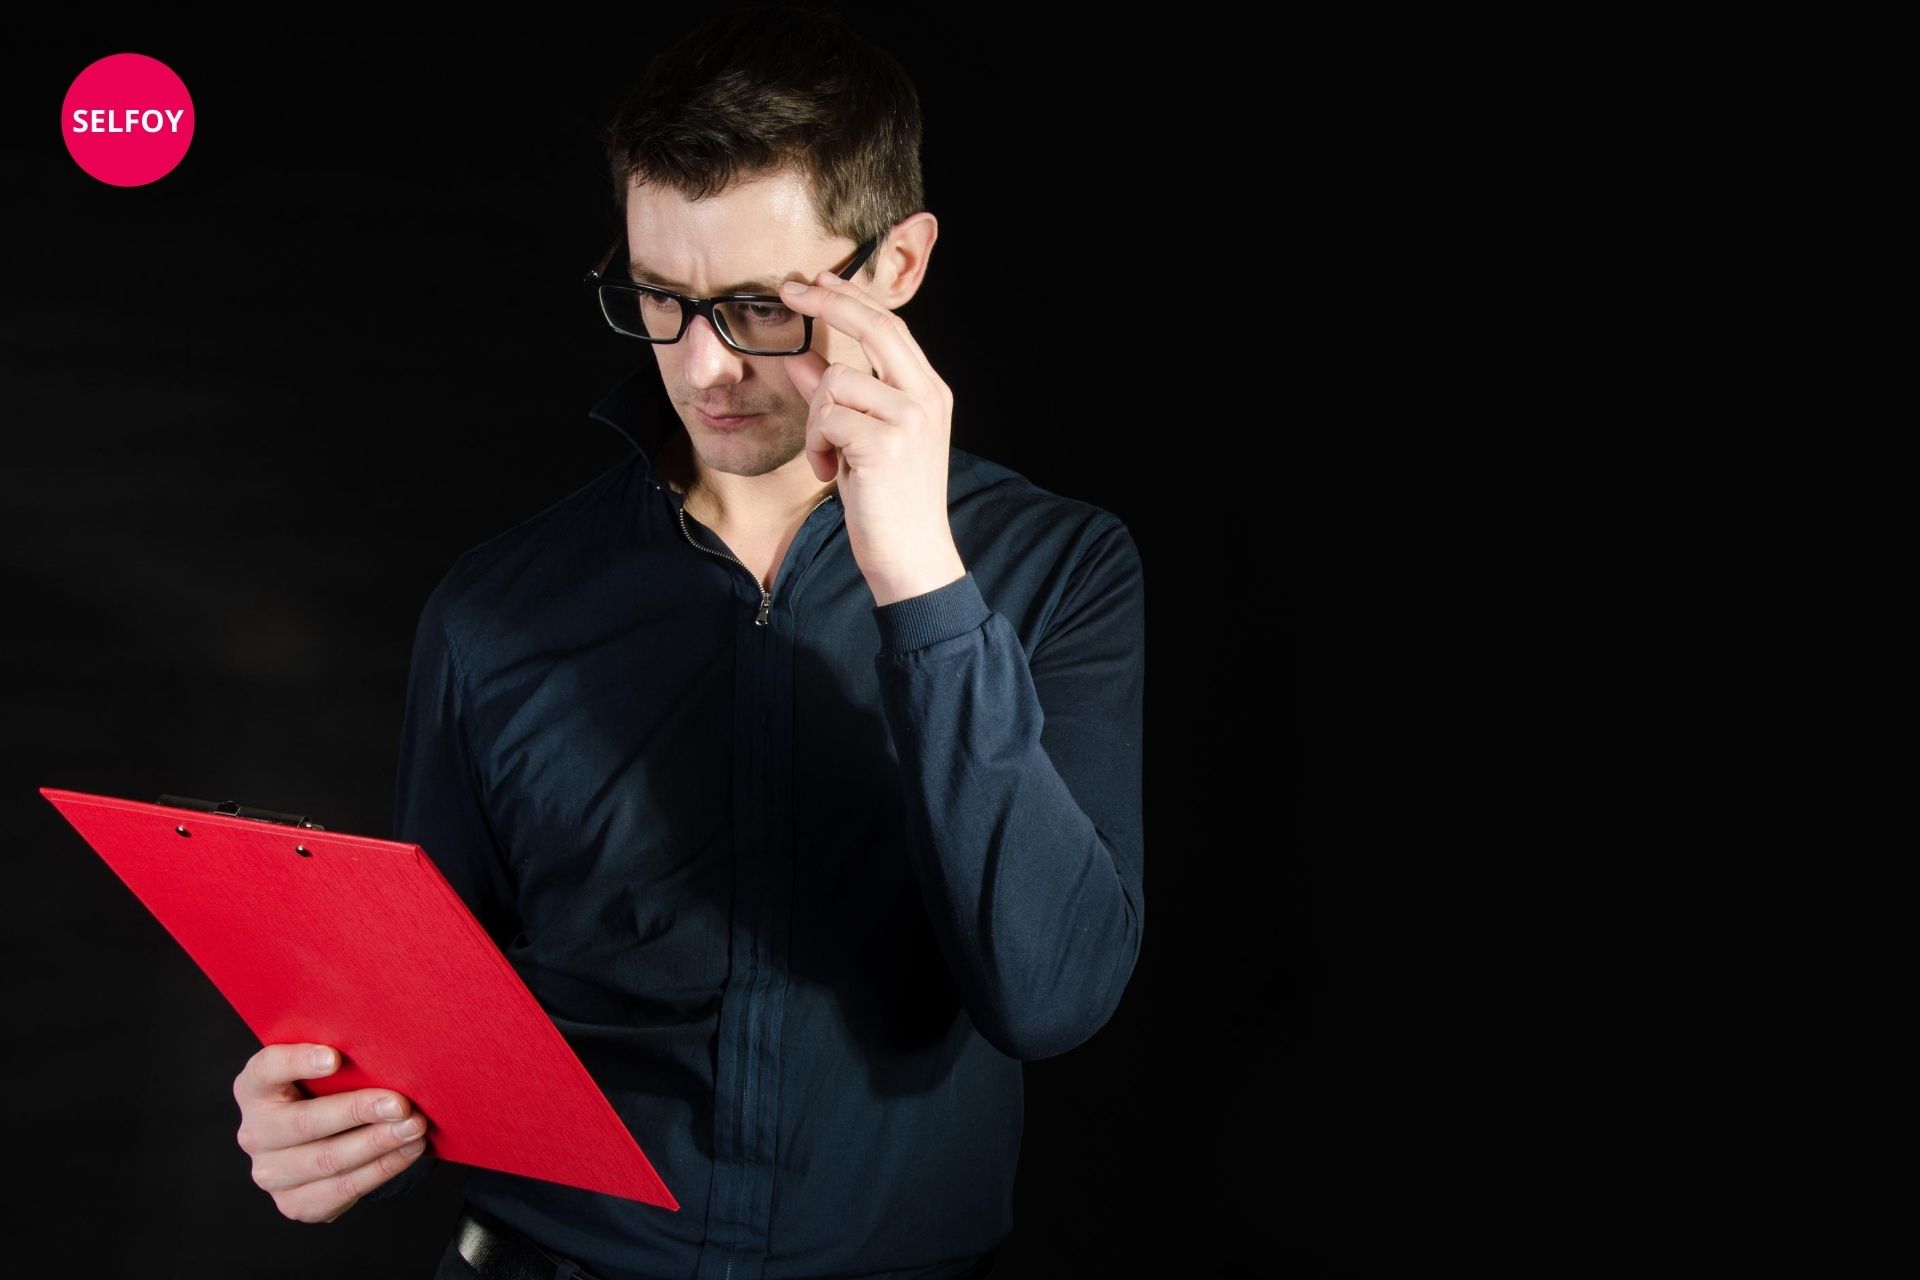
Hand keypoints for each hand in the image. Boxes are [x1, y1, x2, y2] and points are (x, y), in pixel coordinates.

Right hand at [233, 1043, 430, 1223]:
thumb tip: (389, 1043)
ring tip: (414, 1128)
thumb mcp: (326, 1068)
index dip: (298, 1062)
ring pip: (327, 1160)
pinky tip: (408, 1150)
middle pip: (305, 1123)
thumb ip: (341, 1055)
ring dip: (377, 1144)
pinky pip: (342, 1189)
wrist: (324, 1139)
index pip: (267, 1069)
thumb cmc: (329, 1089)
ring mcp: (271, 1172)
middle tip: (400, 1105)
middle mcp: (255, 1132)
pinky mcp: (294, 1202)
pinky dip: (382, 1168)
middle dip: (358, 1112)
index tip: (335, 1058)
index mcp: (255, 1088)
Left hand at [779, 272, 967, 607]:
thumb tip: (802, 359)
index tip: (813, 281)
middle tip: (787, 290)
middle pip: (874, 326)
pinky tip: (830, 473)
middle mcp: (927, 397)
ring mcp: (910, 418)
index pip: (890, 326)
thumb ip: (838, 399)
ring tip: (828, 457)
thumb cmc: (887, 503)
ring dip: (816, 419)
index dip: (850, 298)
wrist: (911, 558)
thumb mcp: (861, 442)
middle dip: (826, 301)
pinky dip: (817, 445)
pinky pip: (827, 418)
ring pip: (836, 382)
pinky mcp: (886, 443)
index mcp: (929, 392)